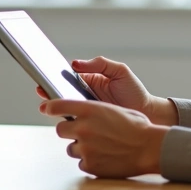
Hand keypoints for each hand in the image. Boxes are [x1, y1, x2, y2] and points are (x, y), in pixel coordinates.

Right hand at [34, 56, 177, 124]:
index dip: (55, 76)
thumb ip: (99, 64)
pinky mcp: (91, 125)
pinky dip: (68, 121)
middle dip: (51, 92)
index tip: (44, 74)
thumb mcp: (119, 71)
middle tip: (42, 90)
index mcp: (90, 81)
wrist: (148, 114)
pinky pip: (76, 122)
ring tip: (48, 105)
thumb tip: (76, 64)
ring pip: (67, 109)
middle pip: (63, 94)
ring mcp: (88, 112)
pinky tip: (63, 120)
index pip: (68, 77)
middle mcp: (86, 96)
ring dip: (57, 108)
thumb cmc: (135, 91)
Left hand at [41, 99, 168, 178]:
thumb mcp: (113, 109)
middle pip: (60, 130)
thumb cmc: (137, 127)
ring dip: (81, 148)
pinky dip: (90, 161)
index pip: (58, 106)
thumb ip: (92, 111)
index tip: (45, 107)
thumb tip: (76, 115)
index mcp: (89, 110)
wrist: (150, 148)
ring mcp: (85, 148)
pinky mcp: (89, 165)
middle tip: (82, 133)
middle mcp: (83, 128)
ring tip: (102, 147)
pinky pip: (82, 163)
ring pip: (71, 148)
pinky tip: (105, 157)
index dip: (49, 107)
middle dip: (69, 131)